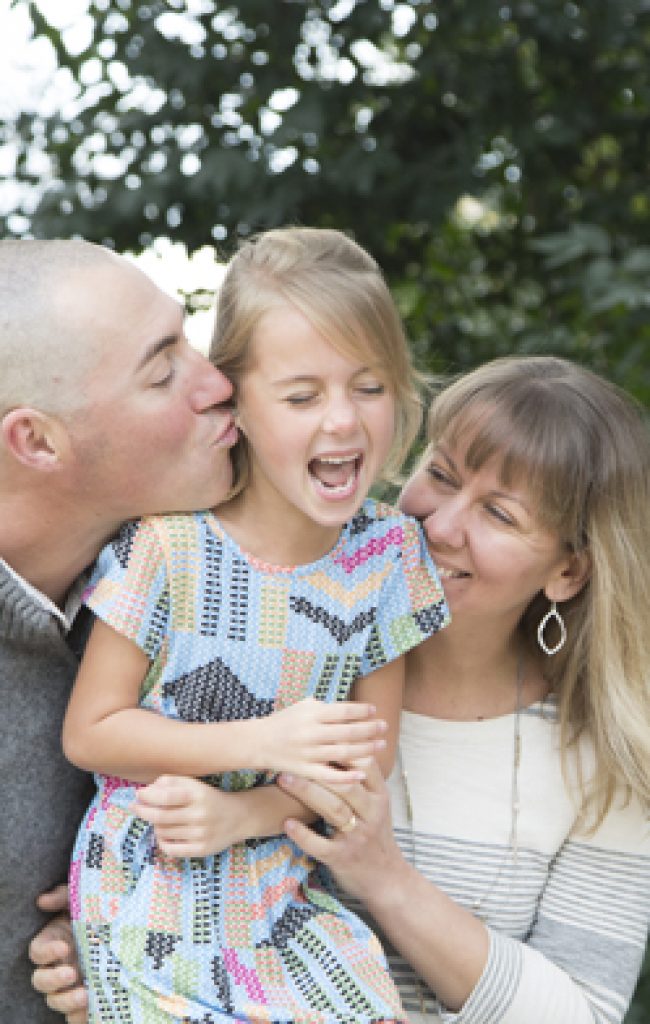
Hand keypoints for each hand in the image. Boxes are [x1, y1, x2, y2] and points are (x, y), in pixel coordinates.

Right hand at [29, 885, 87, 1023]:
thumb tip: (43, 900)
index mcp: (54, 943)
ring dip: (66, 1001)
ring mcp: (70, 984)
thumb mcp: (84, 902)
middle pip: (40, 981)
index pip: (37, 952)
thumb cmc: (100, 913)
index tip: (64, 947)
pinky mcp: (85, 998)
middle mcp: (58, 966)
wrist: (129, 930)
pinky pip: (75, 1016)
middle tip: (72, 973)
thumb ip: (64, 896)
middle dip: (53, 980)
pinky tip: (92, 1011)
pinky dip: (80, 1017)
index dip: (46, 952)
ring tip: (85, 995)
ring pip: (55, 1001)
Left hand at [133, 775, 251, 856]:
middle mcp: (199, 814)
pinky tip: (164, 834)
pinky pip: (170, 849)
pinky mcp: (201, 850)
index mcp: (198, 794)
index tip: (138, 794)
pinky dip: (162, 841)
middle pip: (160, 816)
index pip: (166, 796)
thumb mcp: (194, 784)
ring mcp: (200, 834)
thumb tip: (147, 791)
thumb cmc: (209, 798)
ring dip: (155, 825)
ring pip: (162, 832)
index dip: (148, 796)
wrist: (239, 817)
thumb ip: (170, 782)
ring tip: (160, 819)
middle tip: (135, 807)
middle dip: (143, 811)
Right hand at [257, 698, 386, 782]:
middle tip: (384, 727)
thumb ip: (325, 707)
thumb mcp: (302, 706)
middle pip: (347, 731)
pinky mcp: (305, 771)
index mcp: (311, 714)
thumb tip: (351, 709)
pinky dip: (347, 776)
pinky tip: (363, 774)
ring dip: (365, 749)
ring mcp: (308, 753)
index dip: (361, 711)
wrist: (258, 743)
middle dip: (369, 729)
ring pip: (343, 752)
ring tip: (381, 745)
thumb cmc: (284, 721)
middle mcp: (310, 732)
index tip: (374, 711)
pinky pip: (329, 775)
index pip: (342, 711)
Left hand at [278, 758, 401, 900]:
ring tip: (283, 780)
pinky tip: (287, 823)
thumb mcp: (377, 806)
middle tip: (291, 757)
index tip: (318, 736)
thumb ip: (362, 780)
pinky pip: (321, 845)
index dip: (343, 750)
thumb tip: (341, 745)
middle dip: (318, 769)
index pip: (365, 766)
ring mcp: (358, 837)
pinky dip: (303, 834)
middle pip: (345, 785)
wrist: (386, 879)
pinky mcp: (343, 858)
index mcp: (379, 797)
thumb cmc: (375, 835)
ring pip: (334, 809)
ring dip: (307, 792)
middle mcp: (371, 814)